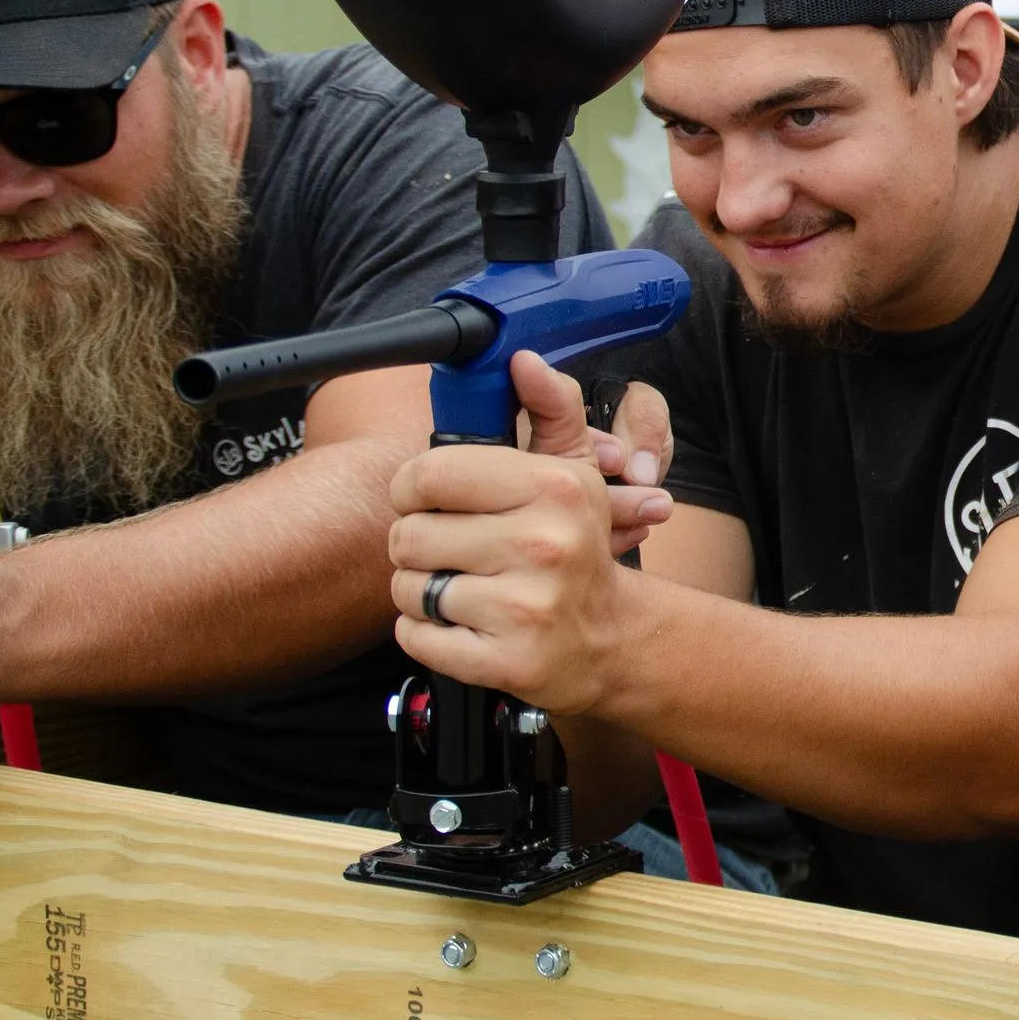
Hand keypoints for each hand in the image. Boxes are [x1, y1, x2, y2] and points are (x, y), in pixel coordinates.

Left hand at [385, 369, 655, 715]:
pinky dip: (427, 634)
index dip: (415, 488)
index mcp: (553, 488)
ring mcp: (525, 608)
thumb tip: (522, 358)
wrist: (611, 638)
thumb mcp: (574, 472)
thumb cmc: (577, 547)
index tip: (434, 499)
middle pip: (408, 536)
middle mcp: (543, 545)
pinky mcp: (505, 661)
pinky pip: (416, 638)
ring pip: (408, 588)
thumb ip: (549, 409)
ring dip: (424, 591)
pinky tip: (464, 624)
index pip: (428, 474)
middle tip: (457, 550)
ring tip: (464, 588)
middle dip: (421, 545)